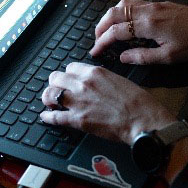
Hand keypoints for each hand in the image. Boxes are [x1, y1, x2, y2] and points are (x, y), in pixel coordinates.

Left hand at [39, 63, 176, 143]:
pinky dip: (47, 117)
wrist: (142, 119)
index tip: (69, 80)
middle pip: (56, 78)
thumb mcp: (119, 80)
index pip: (70, 67)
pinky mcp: (78, 120)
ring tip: (50, 103)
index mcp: (95, 72)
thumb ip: (102, 79)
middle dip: (56, 84)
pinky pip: (54, 117)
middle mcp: (83, 84)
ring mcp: (78, 102)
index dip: (69, 75)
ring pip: (50, 94)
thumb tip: (95, 84)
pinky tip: (46, 117)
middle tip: (57, 90)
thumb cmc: (138, 101)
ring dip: (49, 98)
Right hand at [91, 0, 187, 64]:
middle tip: (96, 41)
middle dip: (101, 26)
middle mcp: (147, 10)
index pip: (116, 31)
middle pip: (114, 13)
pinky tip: (124, 21)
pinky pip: (133, 3)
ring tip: (106, 30)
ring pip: (122, 5)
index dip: (102, 42)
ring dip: (110, 16)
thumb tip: (122, 57)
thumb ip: (143, 57)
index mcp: (148, 24)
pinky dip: (122, 11)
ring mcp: (153, 4)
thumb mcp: (169, 57)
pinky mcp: (159, 4)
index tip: (95, 52)